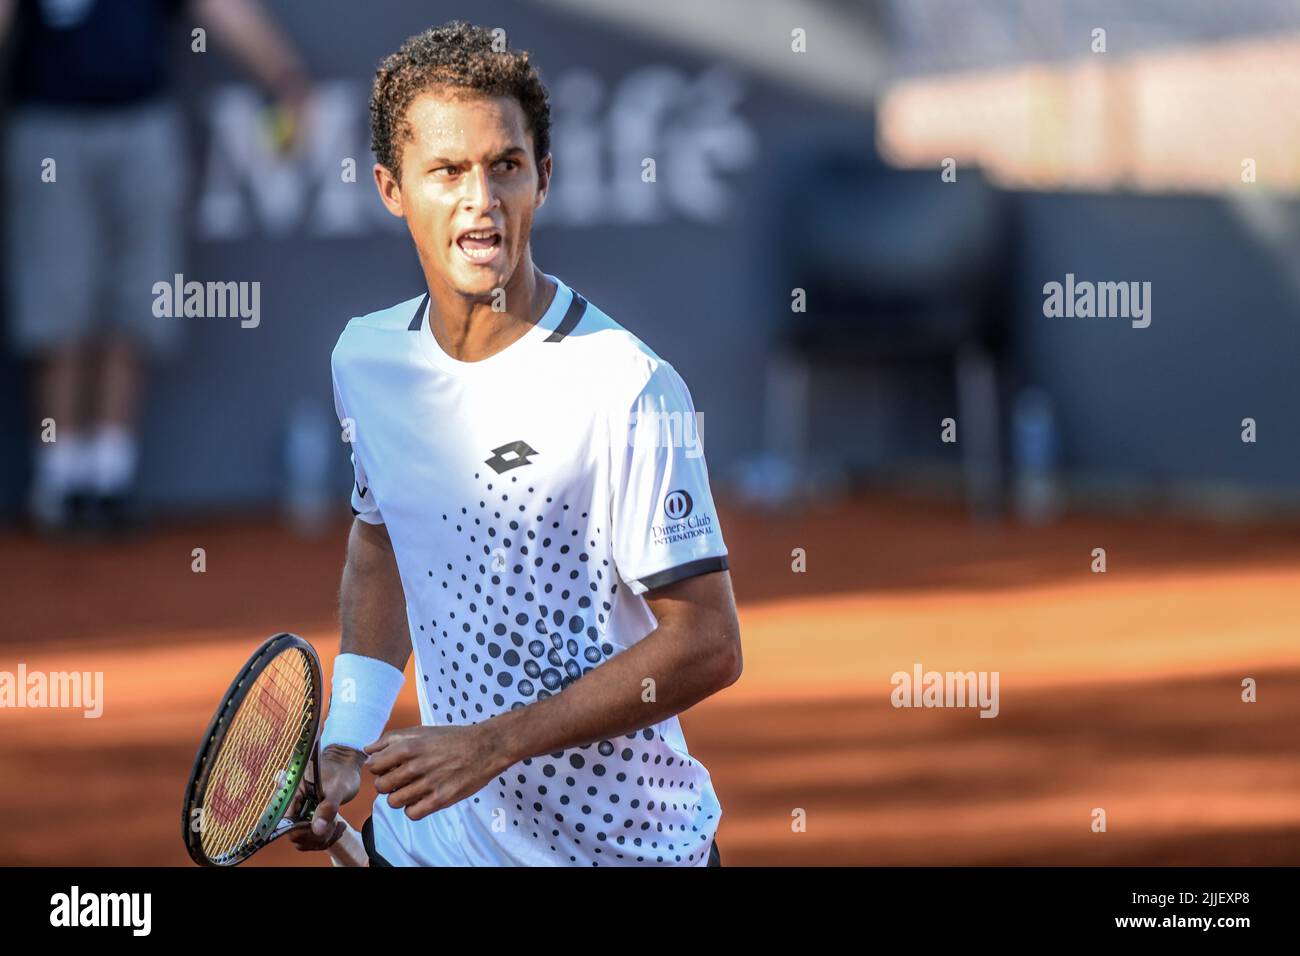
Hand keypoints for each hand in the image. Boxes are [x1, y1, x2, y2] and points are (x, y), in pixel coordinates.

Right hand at [287, 744, 363, 851]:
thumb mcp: (338, 788)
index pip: (287, 823)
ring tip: (338, 824)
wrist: (344, 768)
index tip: (323, 825)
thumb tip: (317, 829)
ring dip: (323, 838)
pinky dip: (326, 838)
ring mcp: (299, 815)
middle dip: (317, 835)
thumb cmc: (340, 773)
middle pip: (296, 835)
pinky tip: (338, 827)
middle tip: (334, 823)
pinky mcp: (307, 821)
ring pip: (304, 840)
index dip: (304, 830)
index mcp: (292, 795)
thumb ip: (328, 807)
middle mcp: (292, 807)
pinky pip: (312, 839)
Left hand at [366, 724, 506, 820]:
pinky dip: (413, 809)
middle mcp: (415, 766)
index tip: (388, 768)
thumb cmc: (452, 738)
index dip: (378, 768)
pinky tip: (421, 799)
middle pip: (381, 786)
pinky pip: (412, 814)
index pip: (373, 765)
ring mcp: (427, 784)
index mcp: (408, 747)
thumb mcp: (421, 731)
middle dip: (387, 784)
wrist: (485, 748)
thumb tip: (367, 750)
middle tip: (400, 780)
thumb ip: (391, 739)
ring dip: (400, 797)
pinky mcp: (440, 800)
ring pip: (394, 802)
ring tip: (412, 790)